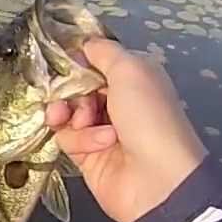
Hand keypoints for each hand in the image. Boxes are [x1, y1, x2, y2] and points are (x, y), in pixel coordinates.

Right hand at [45, 38, 206, 221]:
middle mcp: (117, 101)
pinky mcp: (86, 154)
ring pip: (65, 112)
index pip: (93, 62)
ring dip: (71, 114)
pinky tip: (98, 143)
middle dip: (68, 89)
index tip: (64, 64)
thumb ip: (103, 51)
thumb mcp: (131, 69)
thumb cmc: (149, 116)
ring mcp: (100, 128)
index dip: (77, 63)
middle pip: (74, 86)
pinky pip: (66, 137)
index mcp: (132, 78)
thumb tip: (83, 43)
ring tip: (82, 121)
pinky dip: (80, 138)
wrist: (157, 177)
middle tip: (71, 96)